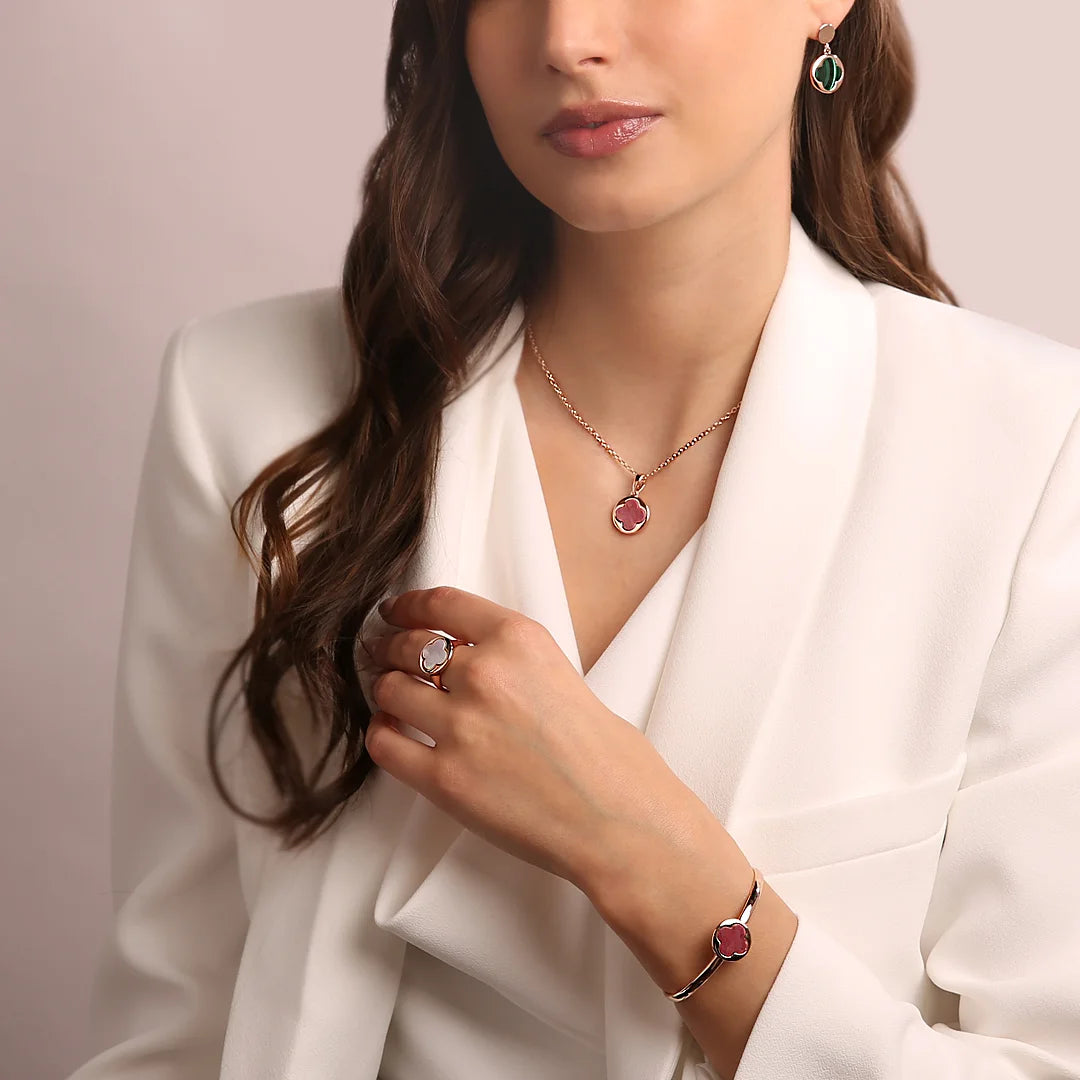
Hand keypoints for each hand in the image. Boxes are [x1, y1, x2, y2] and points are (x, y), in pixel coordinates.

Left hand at [359, 585, 720, 892]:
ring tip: (393, 698)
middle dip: (392, 649)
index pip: (442, 603)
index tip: (394, 612)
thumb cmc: (612, 760)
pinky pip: (385, 744)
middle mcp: (484, 674)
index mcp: (519, 640)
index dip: (407, 606)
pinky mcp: (443, 777)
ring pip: (389, 690)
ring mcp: (459, 726)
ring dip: (387, 691)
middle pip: (408, 644)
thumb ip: (514, 664)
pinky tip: (392, 732)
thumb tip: (474, 665)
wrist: (621, 822)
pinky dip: (381, 733)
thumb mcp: (565, 676)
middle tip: (387, 656)